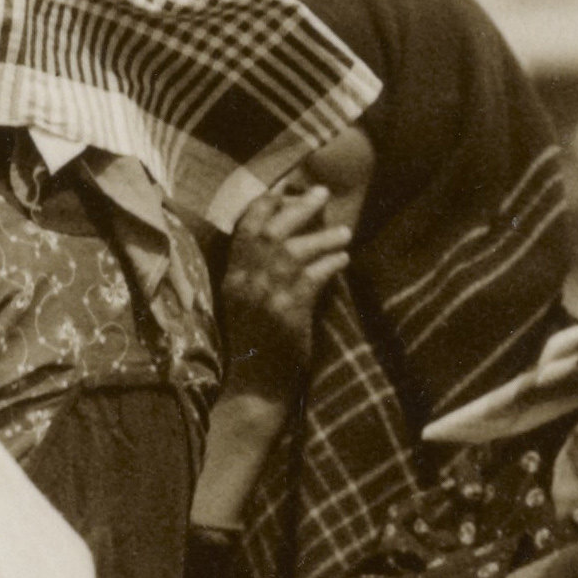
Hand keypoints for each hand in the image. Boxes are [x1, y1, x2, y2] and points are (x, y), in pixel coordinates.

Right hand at [216, 185, 353, 391]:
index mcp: (232, 277)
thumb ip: (256, 273)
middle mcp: (246, 282)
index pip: (245, 228)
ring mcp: (267, 296)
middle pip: (270, 231)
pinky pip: (315, 277)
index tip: (287, 190)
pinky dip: (331, 264)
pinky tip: (344, 261)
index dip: (266, 204)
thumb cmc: (254, 345)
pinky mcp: (289, 312)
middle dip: (298, 207)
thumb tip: (283, 242)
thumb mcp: (245, 303)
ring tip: (345, 233)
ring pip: (296, 251)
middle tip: (321, 193)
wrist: (254, 387)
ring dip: (323, 237)